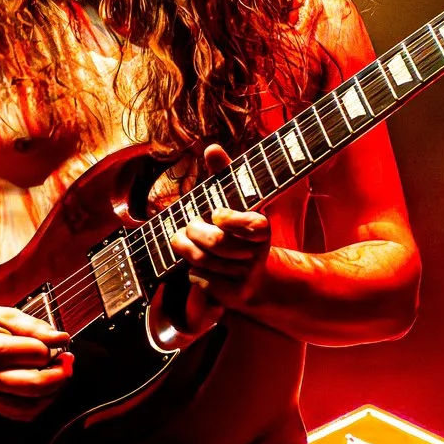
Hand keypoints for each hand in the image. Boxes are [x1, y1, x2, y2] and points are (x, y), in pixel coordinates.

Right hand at [0, 304, 70, 420]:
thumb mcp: (5, 315)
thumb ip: (35, 327)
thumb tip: (63, 339)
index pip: (34, 353)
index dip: (50, 347)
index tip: (55, 341)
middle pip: (35, 384)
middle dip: (60, 374)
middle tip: (68, 362)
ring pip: (31, 404)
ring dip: (53, 392)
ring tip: (58, 376)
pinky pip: (21, 414)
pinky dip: (40, 405)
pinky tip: (45, 391)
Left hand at [168, 145, 272, 315]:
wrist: (253, 277)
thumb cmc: (235, 230)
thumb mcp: (234, 201)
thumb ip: (224, 174)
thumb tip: (212, 148)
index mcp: (262, 229)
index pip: (252, 226)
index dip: (231, 219)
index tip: (216, 213)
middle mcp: (258, 254)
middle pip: (216, 243)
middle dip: (194, 231)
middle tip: (188, 225)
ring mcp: (246, 276)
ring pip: (204, 261)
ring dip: (186, 249)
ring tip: (181, 241)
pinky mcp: (233, 295)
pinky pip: (201, 280)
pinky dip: (192, 272)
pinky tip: (196, 265)